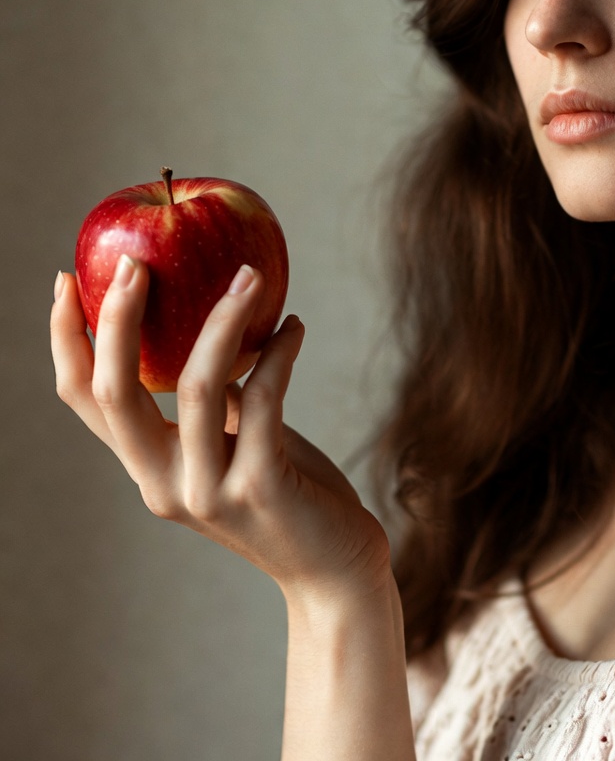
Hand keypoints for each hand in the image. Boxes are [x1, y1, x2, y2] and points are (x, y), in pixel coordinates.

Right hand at [50, 258, 391, 603]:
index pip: (85, 401)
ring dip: (223, 319)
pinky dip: (280, 354)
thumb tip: (217, 332)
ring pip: (197, 386)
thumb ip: (218, 404)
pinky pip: (266, 400)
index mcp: (149, 469)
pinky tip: (295, 326)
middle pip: (115, 392)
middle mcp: (164, 485)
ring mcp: (210, 491)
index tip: (64, 279)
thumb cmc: (289, 496)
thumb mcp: (239, 445)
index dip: (65, 340)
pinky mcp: (262, 488)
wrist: (334, 571)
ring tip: (249, 274)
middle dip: (116, 319)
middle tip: (136, 259)